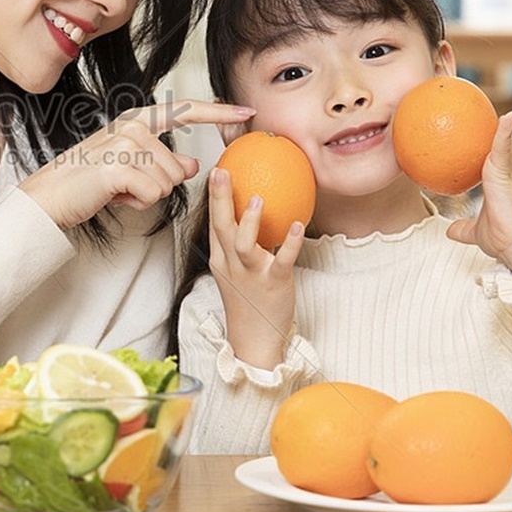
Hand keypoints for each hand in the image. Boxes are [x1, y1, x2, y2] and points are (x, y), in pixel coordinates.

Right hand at [19, 100, 254, 229]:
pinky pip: (154, 193)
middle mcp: (133, 125)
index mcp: (137, 119)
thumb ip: (162, 162)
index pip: (186, 110)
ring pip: (169, 182)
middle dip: (158, 185)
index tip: (246, 112)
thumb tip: (193, 166)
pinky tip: (114, 195)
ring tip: (117, 189)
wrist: (48, 196)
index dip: (218, 112)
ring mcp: (126, 142)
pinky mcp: (120, 165)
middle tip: (124, 185)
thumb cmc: (87, 182)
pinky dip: (137, 202)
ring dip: (146, 195)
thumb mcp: (130, 168)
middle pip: (180, 166)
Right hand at [206, 167, 304, 369]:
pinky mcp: (273, 284)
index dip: (213, 197)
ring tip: (258, 197)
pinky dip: (290, 243)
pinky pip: (281, 261)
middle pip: (221, 228)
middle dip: (219, 198)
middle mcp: (232, 265)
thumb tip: (252, 216)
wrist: (254, 340)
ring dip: (249, 220)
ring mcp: (251, 275)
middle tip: (222, 172)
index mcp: (221, 260)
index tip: (217, 171)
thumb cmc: (248, 303)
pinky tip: (298, 225)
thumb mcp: (235, 273)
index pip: (213, 224)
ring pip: (244, 244)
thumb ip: (240, 246)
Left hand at [446, 71, 511, 270]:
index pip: (507, 141)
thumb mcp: (475, 230)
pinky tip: (507, 114)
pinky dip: (504, 130)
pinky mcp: (505, 173)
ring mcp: (510, 167)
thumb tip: (449, 231)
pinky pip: (502, 146)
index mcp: (503, 173)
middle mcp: (510, 165)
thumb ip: (463, 227)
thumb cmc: (502, 240)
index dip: (509, 124)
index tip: (509, 108)